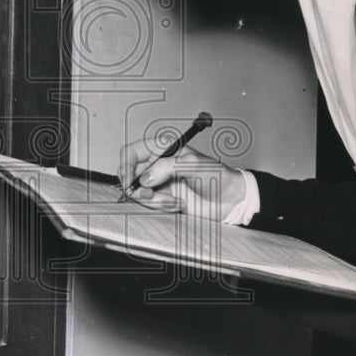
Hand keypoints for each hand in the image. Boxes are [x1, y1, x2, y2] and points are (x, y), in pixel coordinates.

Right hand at [117, 140, 245, 218]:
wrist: (229, 200)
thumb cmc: (218, 176)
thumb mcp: (194, 166)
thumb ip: (167, 167)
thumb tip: (144, 178)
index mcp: (163, 148)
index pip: (131, 152)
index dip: (126, 166)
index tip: (130, 182)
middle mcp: (157, 163)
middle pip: (129, 174)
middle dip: (137, 188)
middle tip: (150, 195)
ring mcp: (158, 182)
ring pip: (137, 192)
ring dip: (153, 201)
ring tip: (175, 201)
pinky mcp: (162, 198)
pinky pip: (148, 204)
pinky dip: (160, 207)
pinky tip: (177, 204)